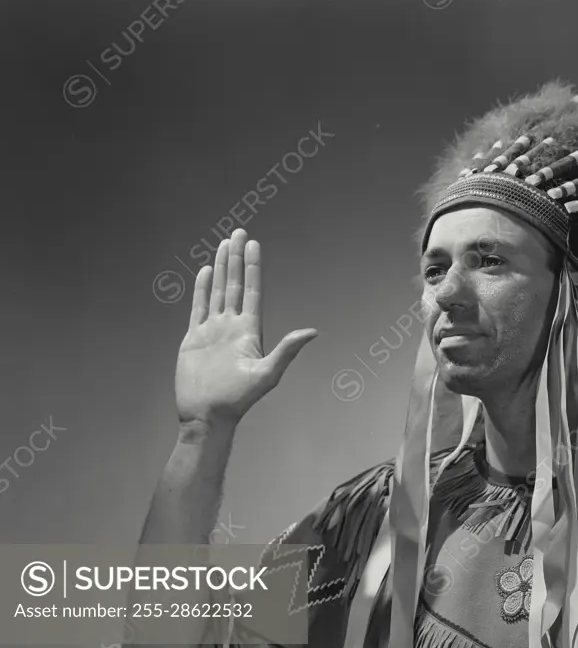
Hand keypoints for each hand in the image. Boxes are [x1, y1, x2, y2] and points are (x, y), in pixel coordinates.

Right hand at [175, 229, 317, 426]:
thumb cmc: (238, 399)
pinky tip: (206, 271)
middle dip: (236, 258)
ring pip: (217, 291)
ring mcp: (213, 330)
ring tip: (222, 244)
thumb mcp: (267, 374)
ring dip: (220, 267)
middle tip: (238, 232)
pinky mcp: (194, 337)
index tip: (253, 244)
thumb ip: (287, 350)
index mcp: (250, 331)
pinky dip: (202, 288)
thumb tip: (312, 332)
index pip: (252, 290)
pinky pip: (199, 307)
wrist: (207, 415)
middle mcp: (232, 326)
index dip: (252, 267)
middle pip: (234, 284)